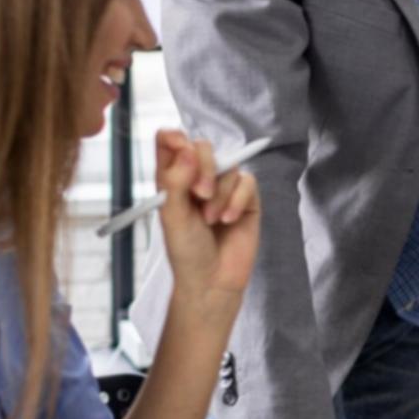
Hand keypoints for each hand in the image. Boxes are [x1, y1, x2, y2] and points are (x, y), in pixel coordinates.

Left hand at [154, 129, 260, 299]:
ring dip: (220, 195)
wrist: (211, 280)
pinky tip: (229, 220)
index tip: (181, 148)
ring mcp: (224, 187)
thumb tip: (188, 148)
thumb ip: (176, 181)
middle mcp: (197, 178)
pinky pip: (248, 182)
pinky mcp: (247, 199)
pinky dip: (238, 201)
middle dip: (204, 168)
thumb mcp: (172, 216)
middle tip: (199, 194)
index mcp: (173, 178)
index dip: (175, 139)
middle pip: (202, 147)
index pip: (170, 142)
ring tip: (212, 221)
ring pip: (228, 166)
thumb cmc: (186, 251)